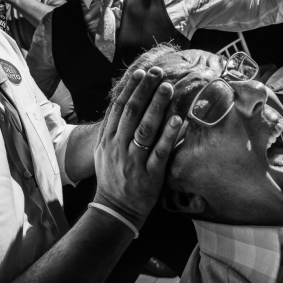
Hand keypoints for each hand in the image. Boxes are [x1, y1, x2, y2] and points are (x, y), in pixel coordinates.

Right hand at [94, 67, 181, 228]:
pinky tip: (178, 120)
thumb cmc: (113, 177)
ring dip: (157, 106)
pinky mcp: (149, 175)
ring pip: (145, 129)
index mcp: (108, 140)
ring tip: (168, 88)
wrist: (115, 209)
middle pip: (132, 113)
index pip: (119, 108)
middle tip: (157, 72)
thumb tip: (122, 103)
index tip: (142, 72)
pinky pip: (159, 152)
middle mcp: (118, 147)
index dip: (131, 89)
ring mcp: (133, 161)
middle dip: (145, 90)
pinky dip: (168, 135)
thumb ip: (111, 129)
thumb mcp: (103, 151)